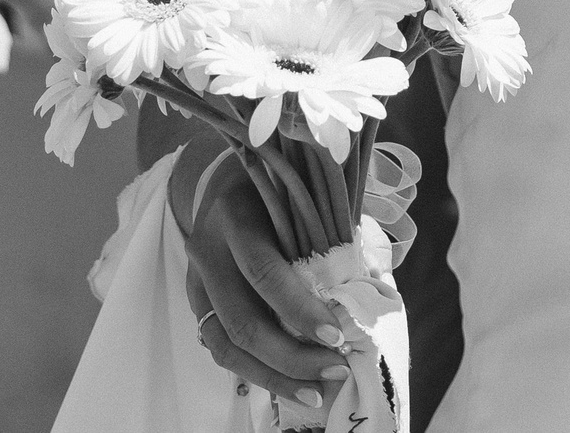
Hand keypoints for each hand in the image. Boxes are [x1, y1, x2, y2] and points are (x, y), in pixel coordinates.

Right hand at [177, 143, 348, 412]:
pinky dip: (254, 371)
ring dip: (274, 376)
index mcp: (237, 215)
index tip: (337, 336)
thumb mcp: (301, 193)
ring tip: (317, 393)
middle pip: (243, 320)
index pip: (264, 271)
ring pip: (227, 345)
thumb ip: (328, 232)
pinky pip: (220, 347)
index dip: (299, 309)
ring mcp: (196, 280)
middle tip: (335, 370)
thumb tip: (373, 290)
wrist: (220, 177)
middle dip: (292, 356)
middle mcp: (209, 250)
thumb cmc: (278, 184)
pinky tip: (289, 382)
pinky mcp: (196, 302)